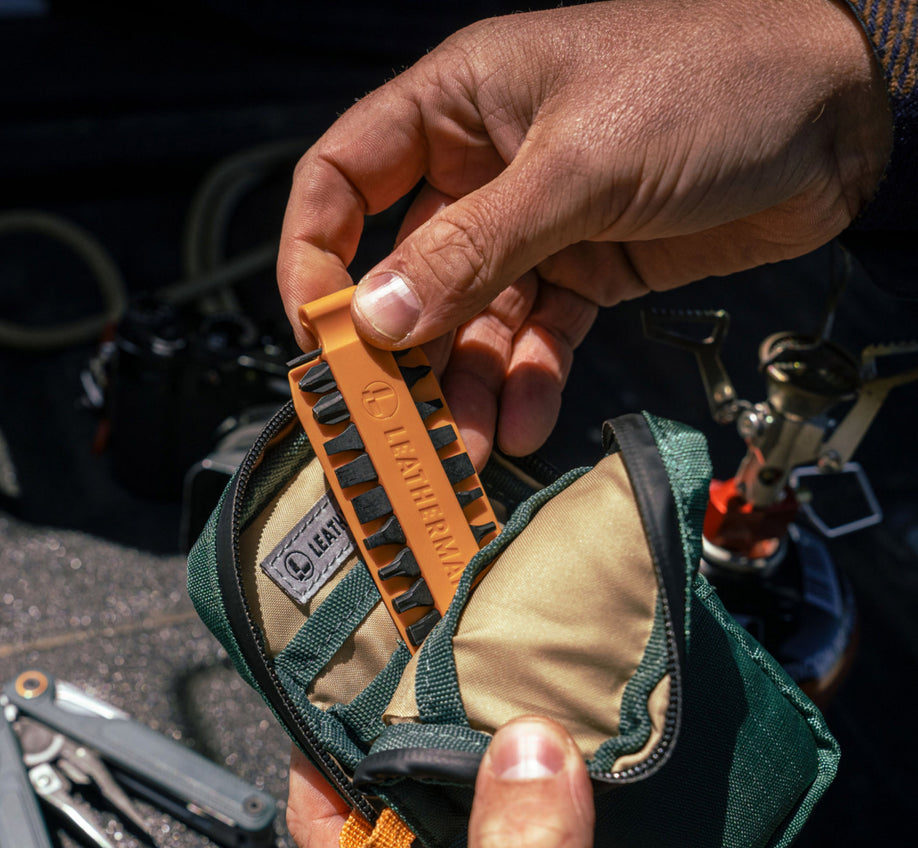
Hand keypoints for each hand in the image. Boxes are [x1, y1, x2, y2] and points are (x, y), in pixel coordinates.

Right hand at [278, 0, 889, 464]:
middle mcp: (483, 169)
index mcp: (458, 106)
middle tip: (392, 425)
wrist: (842, 113)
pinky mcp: (584, 272)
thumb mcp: (576, 166)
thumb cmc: (714, 86)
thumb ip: (471, 250)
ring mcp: (534, 228)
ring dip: (466, 388)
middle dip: (400, 354)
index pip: (342, 182)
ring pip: (471, 323)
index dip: (316, 260)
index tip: (322, 337)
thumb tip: (377, 319)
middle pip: (406, 274)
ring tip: (465, 450)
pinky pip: (536, 339)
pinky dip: (529, 383)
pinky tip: (526, 424)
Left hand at [286, 718, 823, 847]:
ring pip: (508, 822)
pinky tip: (610, 754)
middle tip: (450, 667)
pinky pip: (587, 844)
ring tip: (528, 689)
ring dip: (515, 765)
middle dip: (430, 745)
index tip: (343, 687)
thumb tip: (519, 747)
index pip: (339, 838)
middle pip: (423, 817)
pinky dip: (593, 798)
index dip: (326, 761)